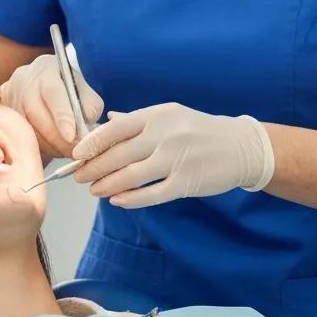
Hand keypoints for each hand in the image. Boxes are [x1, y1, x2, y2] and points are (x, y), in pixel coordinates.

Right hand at [1, 54, 103, 158]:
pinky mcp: (3, 115)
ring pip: (26, 128)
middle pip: (36, 113)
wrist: (40, 83)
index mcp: (46, 69)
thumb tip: (85, 130)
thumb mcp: (83, 88)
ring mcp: (9, 98)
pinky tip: (52, 148)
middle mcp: (23, 81)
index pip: (53, 93)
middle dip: (57, 137)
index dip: (62, 116)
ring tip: (66, 150)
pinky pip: (18, 136)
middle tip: (75, 150)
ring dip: (49, 145)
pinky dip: (38, 147)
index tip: (72, 136)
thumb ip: (89, 106)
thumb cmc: (67, 87)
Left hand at [71, 102, 273, 208]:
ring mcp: (176, 159)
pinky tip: (117, 200)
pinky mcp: (186, 182)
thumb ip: (137, 120)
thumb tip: (107, 121)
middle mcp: (165, 135)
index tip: (76, 154)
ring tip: (94, 190)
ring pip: (132, 176)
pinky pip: (152, 194)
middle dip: (94, 167)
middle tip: (79, 176)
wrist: (239, 147)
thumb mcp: (169, 115)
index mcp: (158, 115)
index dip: (93, 142)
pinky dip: (131, 199)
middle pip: (120, 154)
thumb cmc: (198, 130)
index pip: (117, 128)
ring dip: (108, 185)